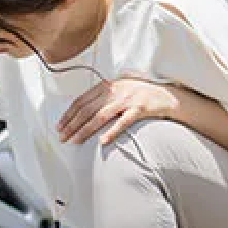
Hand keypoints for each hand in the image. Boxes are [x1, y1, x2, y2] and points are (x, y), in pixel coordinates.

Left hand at [57, 76, 179, 144]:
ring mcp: (128, 98)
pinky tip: (102, 141)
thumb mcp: (120, 91)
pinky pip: (123, 122)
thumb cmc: (141, 96)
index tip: (59, 126)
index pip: (82, 100)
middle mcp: (116, 90)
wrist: (168, 96)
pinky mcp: (140, 108)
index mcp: (108, 85)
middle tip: (62, 137)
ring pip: (101, 116)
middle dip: (72, 124)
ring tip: (75, 141)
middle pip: (88, 109)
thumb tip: (83, 113)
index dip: (69, 114)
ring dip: (85, 129)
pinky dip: (111, 132)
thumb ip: (104, 98)